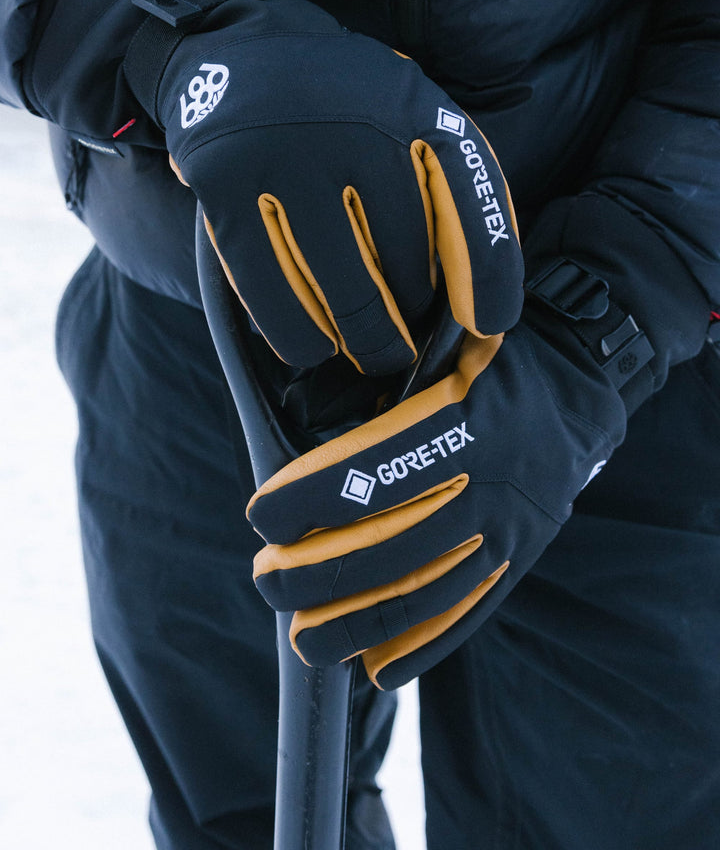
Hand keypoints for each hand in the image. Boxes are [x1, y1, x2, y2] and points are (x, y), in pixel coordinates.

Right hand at [157, 0, 522, 372]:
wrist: (234, 45)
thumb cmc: (340, 105)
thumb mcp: (407, 112)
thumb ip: (444, 185)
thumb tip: (473, 306)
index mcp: (414, 108)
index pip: (473, 204)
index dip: (490, 278)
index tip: (488, 324)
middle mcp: (356, 130)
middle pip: (405, 270)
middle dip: (408, 325)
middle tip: (402, 346)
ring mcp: (288, 158)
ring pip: (342, 292)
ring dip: (361, 340)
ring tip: (366, 349)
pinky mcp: (227, 185)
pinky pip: (271, 291)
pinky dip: (298, 335)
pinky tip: (314, 345)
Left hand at [246, 318, 626, 689]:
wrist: (580, 387)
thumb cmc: (492, 358)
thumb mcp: (443, 345)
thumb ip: (387, 386)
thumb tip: (305, 420)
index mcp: (464, 419)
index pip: (375, 472)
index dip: (312, 499)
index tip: (264, 515)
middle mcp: (490, 482)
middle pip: (393, 544)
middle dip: (318, 573)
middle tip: (266, 579)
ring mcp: (511, 528)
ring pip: (427, 590)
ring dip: (358, 624)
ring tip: (304, 640)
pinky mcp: (522, 556)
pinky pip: (471, 610)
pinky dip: (424, 645)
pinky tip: (378, 668)